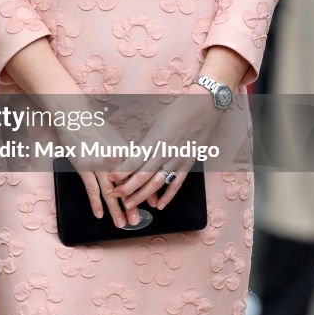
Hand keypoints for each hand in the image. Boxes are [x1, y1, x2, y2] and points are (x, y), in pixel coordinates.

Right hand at [54, 109, 144, 227]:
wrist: (75, 117)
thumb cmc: (95, 127)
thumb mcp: (115, 140)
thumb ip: (125, 156)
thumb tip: (135, 171)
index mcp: (124, 152)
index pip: (138, 176)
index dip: (146, 191)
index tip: (152, 203)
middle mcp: (114, 160)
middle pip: (126, 187)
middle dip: (132, 206)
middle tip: (137, 220)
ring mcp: (98, 165)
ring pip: (110, 192)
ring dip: (116, 210)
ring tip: (122, 223)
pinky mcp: (84, 167)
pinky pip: (91, 189)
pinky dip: (96, 203)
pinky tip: (100, 214)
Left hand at [107, 86, 217, 212]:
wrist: (203, 109)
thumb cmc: (177, 110)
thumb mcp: (155, 120)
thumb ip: (144, 138)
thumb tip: (131, 151)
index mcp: (155, 140)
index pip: (134, 161)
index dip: (121, 172)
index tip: (110, 178)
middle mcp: (165, 153)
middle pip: (143, 176)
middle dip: (127, 188)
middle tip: (115, 195)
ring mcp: (177, 160)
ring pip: (157, 184)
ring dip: (142, 196)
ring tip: (130, 205)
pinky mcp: (188, 164)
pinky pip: (177, 184)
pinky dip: (168, 196)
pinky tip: (158, 205)